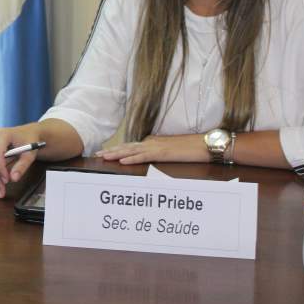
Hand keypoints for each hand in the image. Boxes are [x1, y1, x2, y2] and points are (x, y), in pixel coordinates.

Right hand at [0, 123, 40, 198]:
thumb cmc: (29, 141)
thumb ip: (22, 166)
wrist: (27, 133)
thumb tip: (14, 178)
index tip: (6, 180)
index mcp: (3, 134)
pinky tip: (1, 177)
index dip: (0, 168)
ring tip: (3, 187)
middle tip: (2, 191)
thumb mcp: (30, 153)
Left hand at [94, 134, 208, 164]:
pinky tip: (122, 161)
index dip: (117, 149)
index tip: (105, 152)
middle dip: (111, 151)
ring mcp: (157, 147)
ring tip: (103, 157)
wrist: (207, 143)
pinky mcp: (163, 153)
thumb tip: (151, 157)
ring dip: (116, 154)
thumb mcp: (174, 151)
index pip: (132, 146)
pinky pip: (144, 156)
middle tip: (96, 155)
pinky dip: (132, 158)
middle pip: (127, 147)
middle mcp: (152, 142)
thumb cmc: (193, 148)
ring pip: (131, 150)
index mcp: (154, 142)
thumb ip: (161, 153)